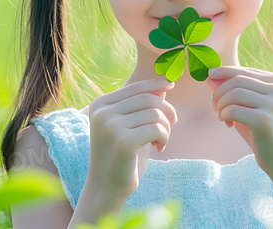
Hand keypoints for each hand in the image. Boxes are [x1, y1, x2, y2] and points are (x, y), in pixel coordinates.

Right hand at [85, 79, 177, 198]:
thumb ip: (141, 106)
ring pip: (155, 114)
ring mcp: (111, 126)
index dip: (156, 84)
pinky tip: (159, 148)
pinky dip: (164, 138)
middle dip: (166, 111)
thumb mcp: (128, 126)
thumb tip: (164, 86)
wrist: (105, 187)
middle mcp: (102, 112)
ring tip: (161, 141)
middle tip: (172, 124)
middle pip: (148, 99)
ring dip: (165, 128)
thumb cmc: (120, 155)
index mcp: (100, 104)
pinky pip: (156, 129)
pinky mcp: (123, 142)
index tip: (171, 85)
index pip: (135, 87)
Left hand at [208, 66, 272, 174]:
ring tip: (223, 117)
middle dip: (219, 91)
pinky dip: (225, 115)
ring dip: (221, 105)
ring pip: (233, 93)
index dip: (224, 72)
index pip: (245, 70)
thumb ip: (235, 91)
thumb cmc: (267, 134)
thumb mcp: (253, 108)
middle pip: (237, 80)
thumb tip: (210, 77)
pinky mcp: (265, 120)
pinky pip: (232, 109)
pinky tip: (229, 124)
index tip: (210, 76)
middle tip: (214, 107)